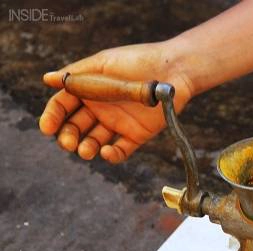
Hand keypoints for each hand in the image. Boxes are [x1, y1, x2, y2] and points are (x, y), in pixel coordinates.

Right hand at [39, 42, 192, 162]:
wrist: (173, 69)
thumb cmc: (138, 61)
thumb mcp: (104, 63)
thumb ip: (77, 74)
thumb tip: (47, 79)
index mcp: (89, 91)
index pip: (63, 106)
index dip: (53, 117)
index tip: (47, 128)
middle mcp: (100, 109)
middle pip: (75, 128)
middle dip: (68, 137)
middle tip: (68, 143)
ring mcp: (118, 123)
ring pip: (95, 142)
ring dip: (86, 149)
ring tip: (86, 150)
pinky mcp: (137, 135)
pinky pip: (121, 150)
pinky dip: (112, 154)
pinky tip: (106, 151)